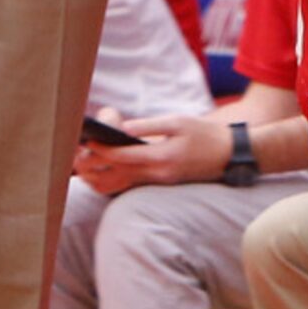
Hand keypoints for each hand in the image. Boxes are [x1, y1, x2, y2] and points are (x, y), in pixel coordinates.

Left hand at [73, 113, 235, 193]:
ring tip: (85, 166)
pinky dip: (115, 181)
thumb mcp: (178, 122)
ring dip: (101, 178)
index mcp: (161, 157)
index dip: (101, 150)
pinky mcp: (162, 184)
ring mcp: (160, 183)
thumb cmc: (205, 134)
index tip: (86, 141)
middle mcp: (157, 174)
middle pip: (117, 174)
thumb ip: (149, 126)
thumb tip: (123, 128)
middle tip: (77, 156)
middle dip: (94, 166)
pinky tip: (104, 172)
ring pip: (122, 186)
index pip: (123, 156)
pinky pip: (132, 186)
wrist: (230, 155)